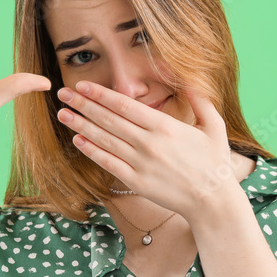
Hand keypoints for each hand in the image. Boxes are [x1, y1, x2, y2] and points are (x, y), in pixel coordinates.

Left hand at [54, 81, 236, 218]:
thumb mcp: (214, 125)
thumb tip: (189, 77)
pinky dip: (91, 151)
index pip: (124, 105)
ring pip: (104, 140)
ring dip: (81, 125)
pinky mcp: (136, 181)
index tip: (83, 85)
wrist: (212, 199)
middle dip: (83, 105)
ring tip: (63, 114)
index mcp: (165, 126)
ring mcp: (140, 163)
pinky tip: (78, 140)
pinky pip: (108, 163)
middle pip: (108, 119)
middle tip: (63, 94)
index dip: (100, 94)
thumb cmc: (214, 161)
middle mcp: (149, 143)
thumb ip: (199, 99)